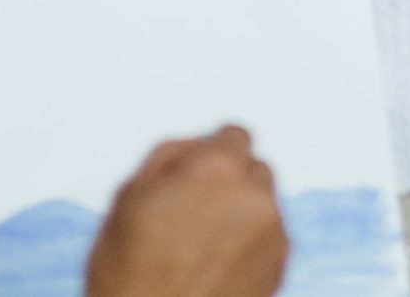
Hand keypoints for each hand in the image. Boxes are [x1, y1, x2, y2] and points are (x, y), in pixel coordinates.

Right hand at [86, 127, 289, 296]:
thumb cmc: (129, 274)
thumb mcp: (128, 198)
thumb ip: (168, 156)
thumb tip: (195, 145)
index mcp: (216, 170)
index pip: (234, 136)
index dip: (213, 152)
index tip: (200, 171)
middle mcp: (254, 195)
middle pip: (254, 168)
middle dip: (231, 182)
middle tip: (195, 212)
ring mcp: (273, 233)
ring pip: (263, 204)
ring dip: (242, 213)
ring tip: (202, 246)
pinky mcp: (281, 268)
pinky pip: (270, 238)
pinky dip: (251, 245)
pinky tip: (218, 267)